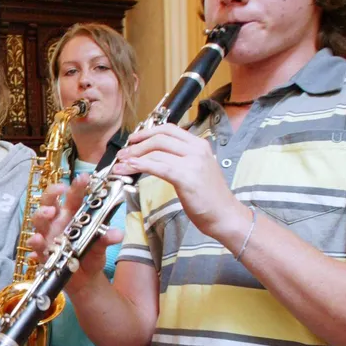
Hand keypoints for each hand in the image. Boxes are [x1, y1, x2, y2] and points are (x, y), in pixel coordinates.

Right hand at [26, 177, 119, 293]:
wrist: (84, 279)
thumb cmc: (91, 255)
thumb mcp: (101, 246)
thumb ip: (105, 238)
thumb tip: (117, 234)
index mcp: (72, 214)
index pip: (72, 196)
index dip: (76, 186)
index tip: (84, 177)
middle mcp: (57, 221)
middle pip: (48, 201)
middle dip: (52, 194)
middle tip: (60, 190)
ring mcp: (48, 236)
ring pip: (38, 220)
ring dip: (41, 214)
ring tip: (49, 212)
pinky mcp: (42, 252)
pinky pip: (35, 245)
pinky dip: (35, 242)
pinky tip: (37, 240)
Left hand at [114, 124, 245, 238]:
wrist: (225, 215)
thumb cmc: (209, 197)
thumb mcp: (196, 170)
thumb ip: (180, 159)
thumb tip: (154, 157)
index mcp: (200, 145)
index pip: (169, 129)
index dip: (148, 132)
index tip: (133, 139)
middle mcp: (197, 149)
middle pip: (160, 138)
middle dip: (137, 144)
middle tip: (123, 153)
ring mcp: (193, 162)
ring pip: (156, 152)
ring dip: (133, 157)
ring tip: (120, 164)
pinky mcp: (186, 177)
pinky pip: (158, 167)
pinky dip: (140, 166)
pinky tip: (129, 168)